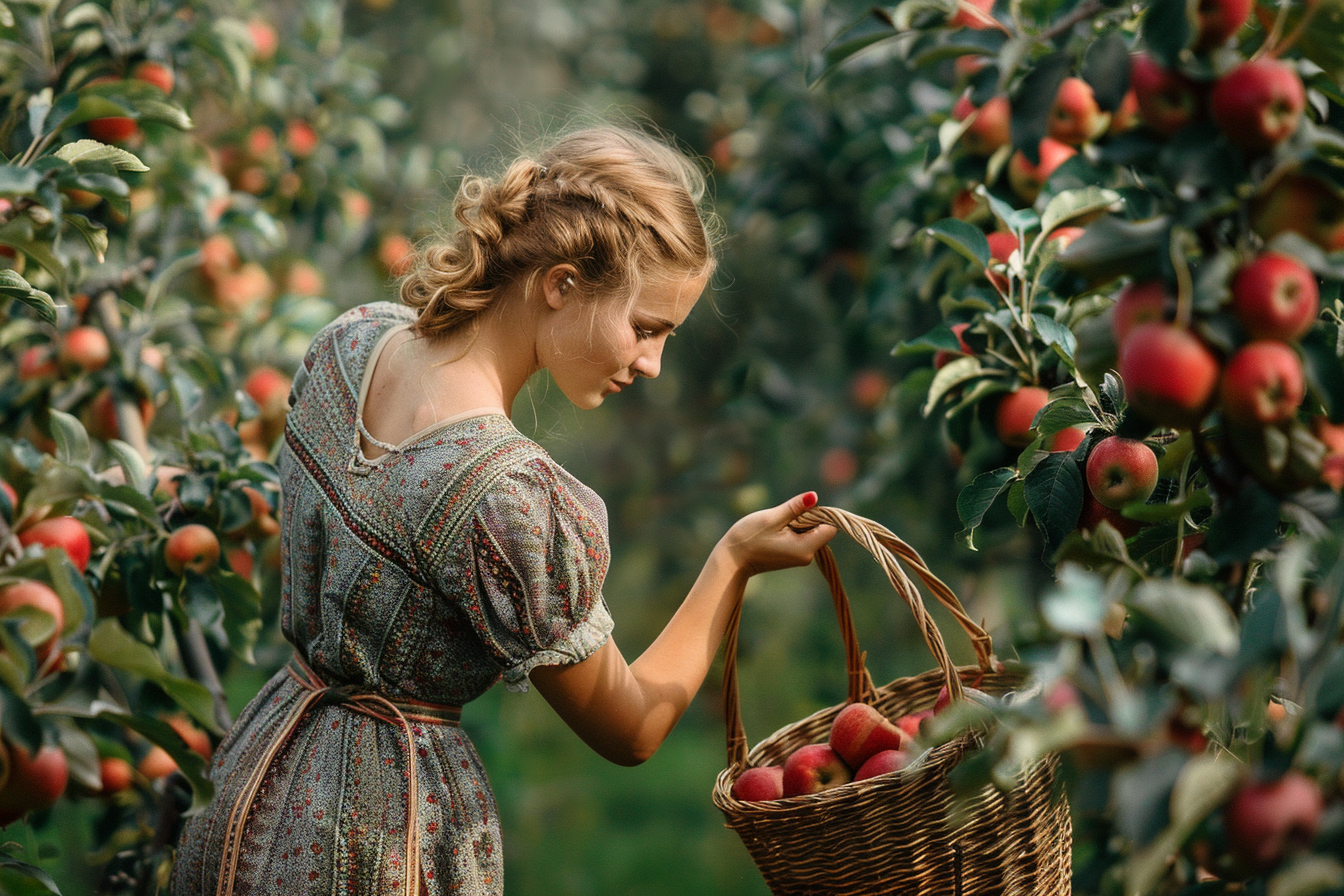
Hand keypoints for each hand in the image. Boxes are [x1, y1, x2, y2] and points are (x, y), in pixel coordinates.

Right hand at [717, 491, 836, 576]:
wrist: (733, 560)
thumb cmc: (749, 538)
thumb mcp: (772, 518)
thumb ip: (795, 507)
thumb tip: (815, 496)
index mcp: (805, 548)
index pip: (830, 528)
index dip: (821, 514)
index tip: (801, 510)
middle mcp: (807, 556)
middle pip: (821, 529)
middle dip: (807, 518)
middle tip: (784, 519)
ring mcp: (801, 557)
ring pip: (811, 532)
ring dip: (798, 523)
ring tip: (777, 527)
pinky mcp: (794, 555)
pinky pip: (802, 537)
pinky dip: (793, 530)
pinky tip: (775, 532)